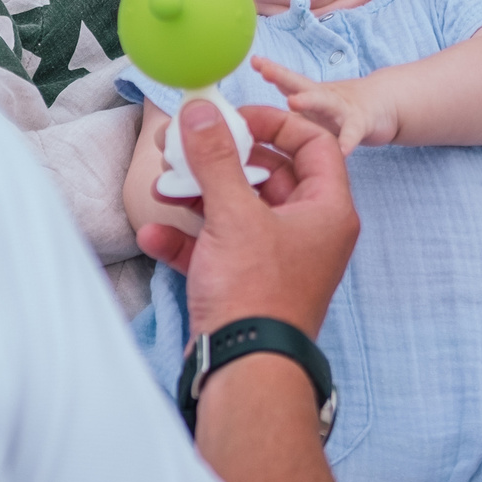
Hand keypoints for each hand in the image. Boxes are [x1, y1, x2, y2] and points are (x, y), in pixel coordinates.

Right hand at [137, 99, 356, 337]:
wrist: (244, 369)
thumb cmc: (256, 295)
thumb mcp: (234, 215)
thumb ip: (216, 158)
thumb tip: (200, 112)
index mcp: (326, 210)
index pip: (313, 144)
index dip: (274, 122)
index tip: (232, 117)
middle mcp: (307, 231)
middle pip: (266, 174)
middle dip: (219, 159)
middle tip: (181, 143)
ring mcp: (275, 258)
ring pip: (236, 210)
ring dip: (195, 195)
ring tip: (161, 184)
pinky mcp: (244, 283)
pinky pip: (216, 247)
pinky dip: (186, 238)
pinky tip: (154, 233)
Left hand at [251, 57, 394, 154]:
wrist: (383, 106)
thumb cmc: (337, 111)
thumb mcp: (309, 110)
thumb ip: (282, 115)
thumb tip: (246, 125)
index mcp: (308, 94)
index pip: (286, 79)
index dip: (269, 70)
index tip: (252, 60)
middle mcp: (323, 97)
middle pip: (300, 83)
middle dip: (280, 75)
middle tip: (263, 69)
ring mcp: (342, 108)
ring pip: (324, 102)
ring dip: (309, 101)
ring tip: (292, 102)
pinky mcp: (362, 123)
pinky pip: (352, 133)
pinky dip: (347, 141)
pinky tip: (341, 150)